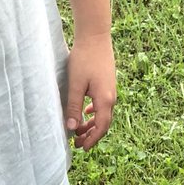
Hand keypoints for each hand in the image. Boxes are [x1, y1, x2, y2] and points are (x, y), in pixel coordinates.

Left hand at [64, 32, 116, 149]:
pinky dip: (95, 113)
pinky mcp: (107, 85)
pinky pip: (103, 105)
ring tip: (80, 130)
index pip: (101, 128)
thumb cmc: (84, 58)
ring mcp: (111, 91)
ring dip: (92, 125)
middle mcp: (111, 98)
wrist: (95, 36)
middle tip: (78, 144)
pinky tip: (86, 111)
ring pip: (103, 115)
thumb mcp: (75, 84)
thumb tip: (72, 128)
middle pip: (104, 124)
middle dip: (91, 136)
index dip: (92, 140)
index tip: (82, 148)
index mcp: (104, 100)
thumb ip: (74, 107)